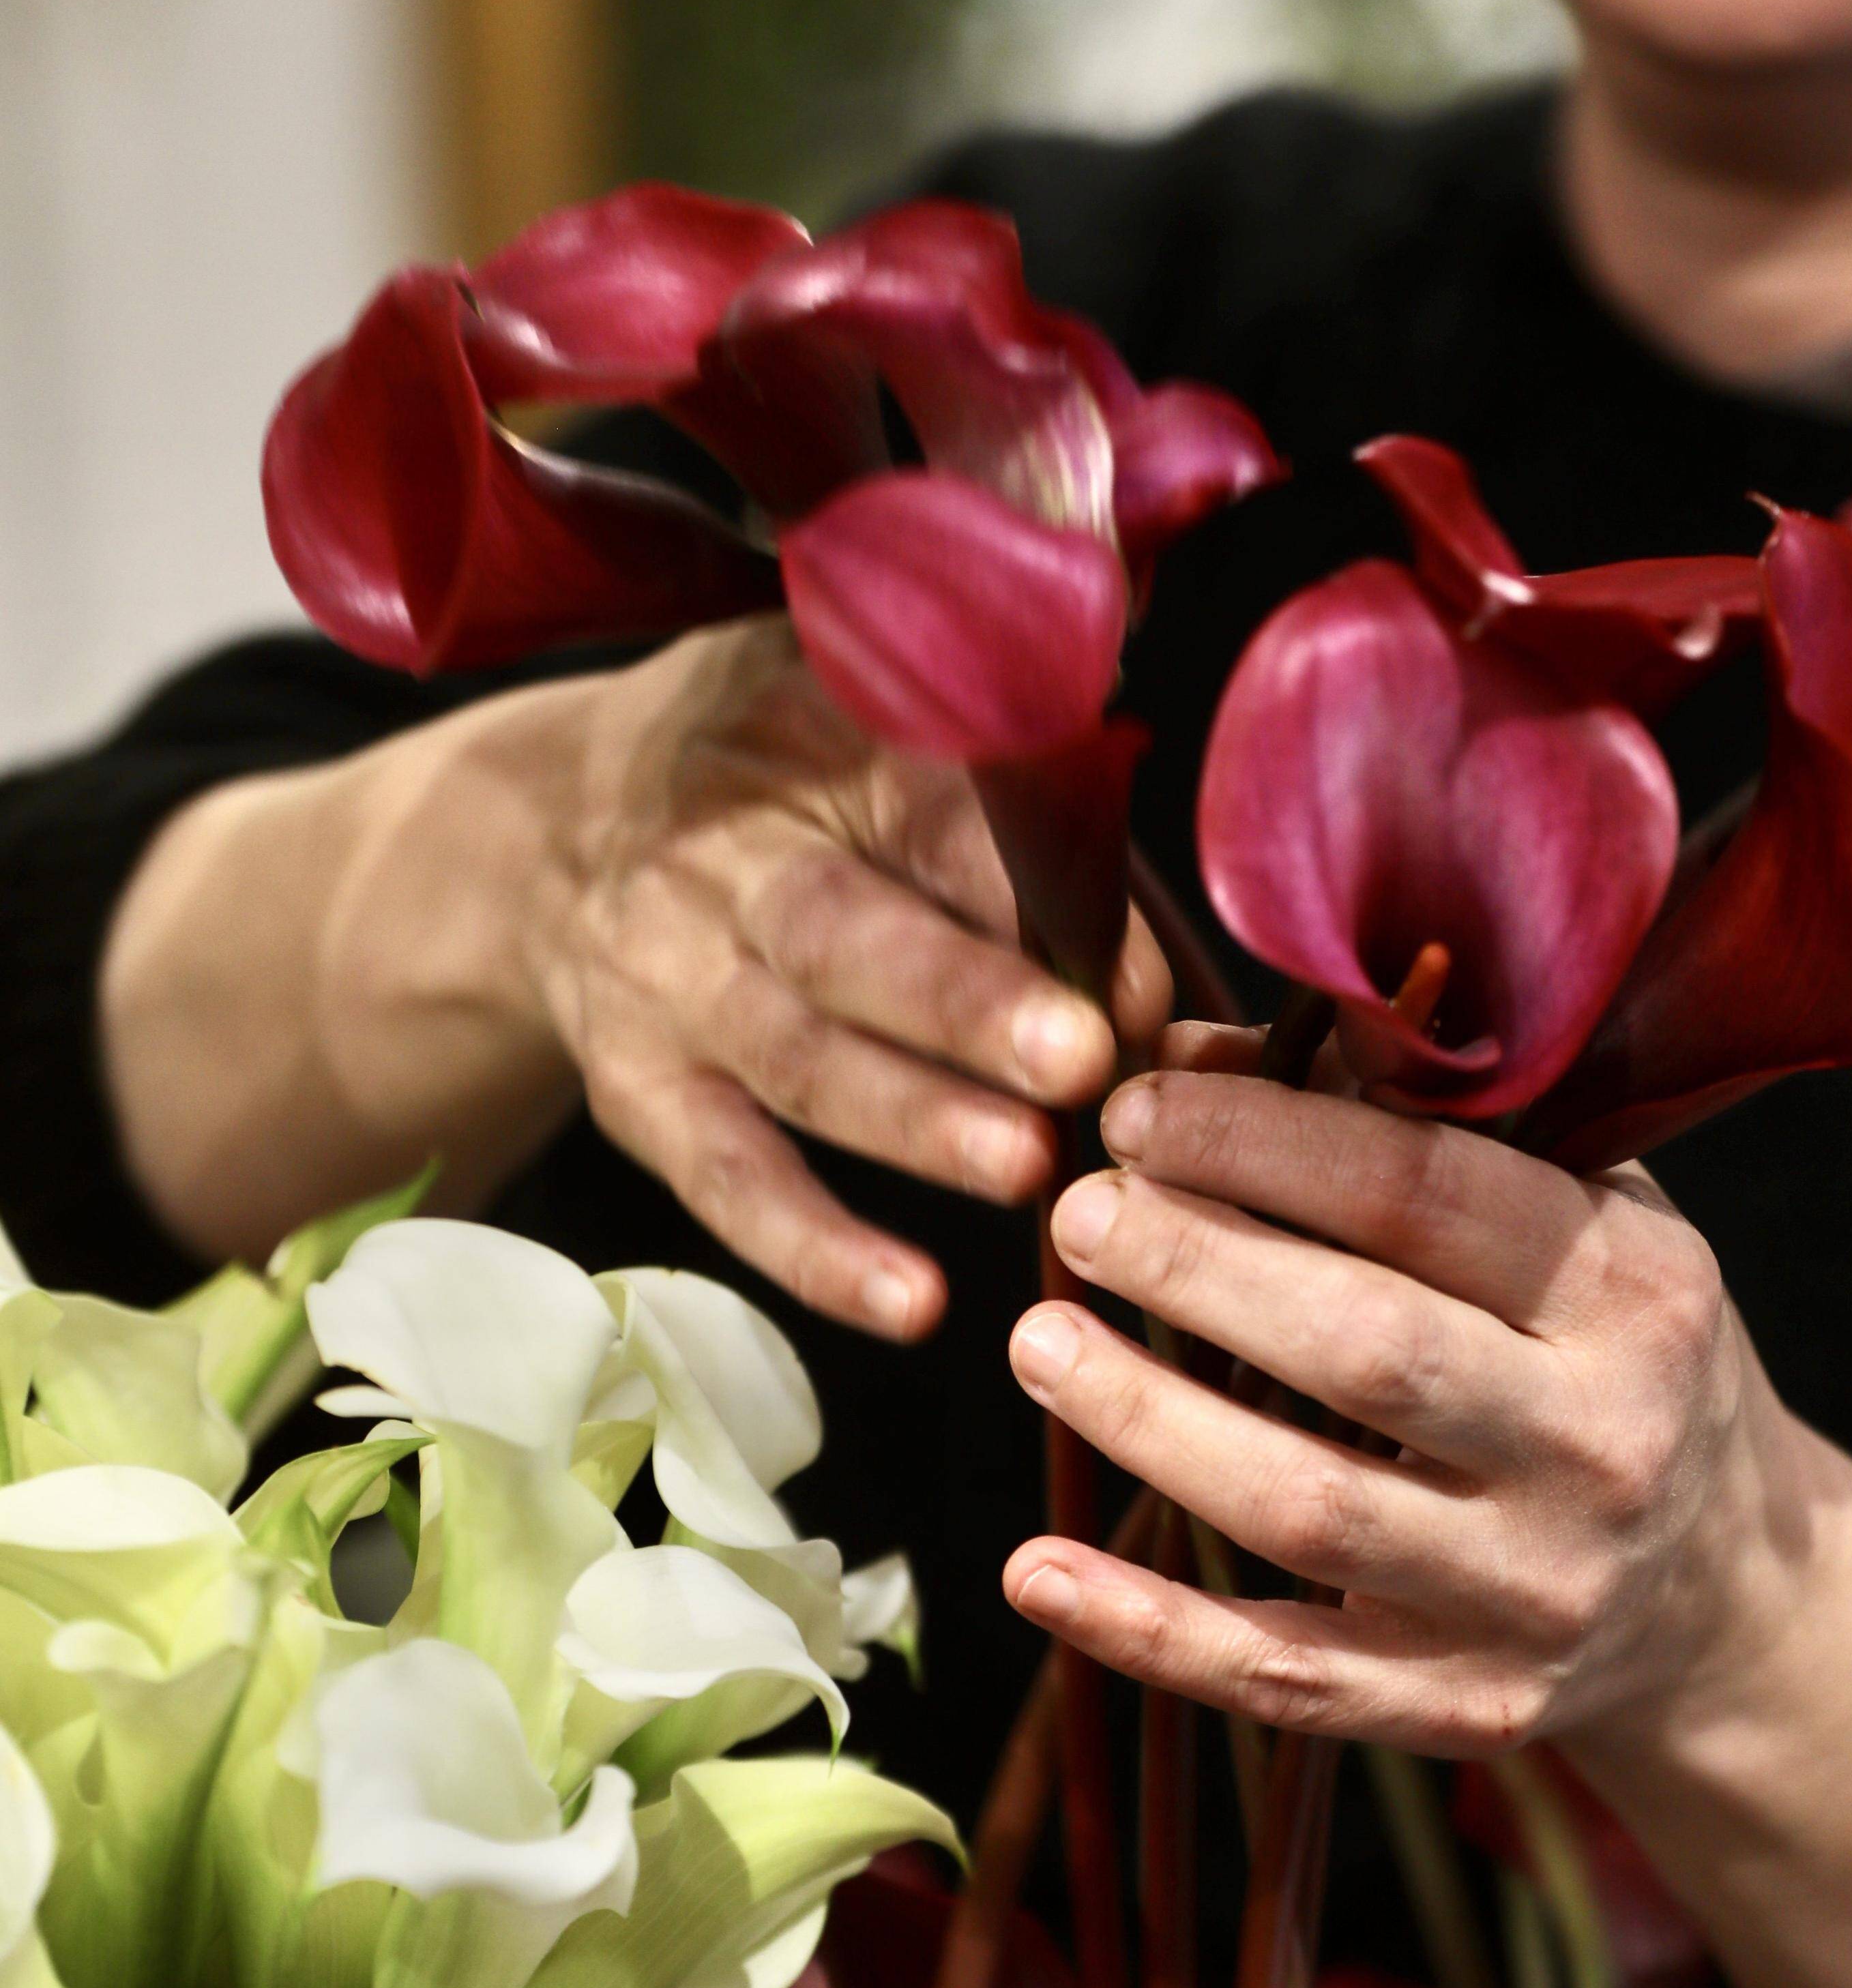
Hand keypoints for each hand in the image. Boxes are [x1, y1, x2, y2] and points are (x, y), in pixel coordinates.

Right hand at [526, 620, 1169, 1333]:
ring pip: (797, 1064)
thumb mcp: (854, 682)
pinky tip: (914, 1304)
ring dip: (913, 1122)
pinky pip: (728, 1181)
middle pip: (847, 938)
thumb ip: (1004, 717)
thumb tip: (1172, 687)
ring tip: (1026, 1170)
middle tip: (1081, 1055)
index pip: (927, 811)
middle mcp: (730, 864)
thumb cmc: (774, 764)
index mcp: (808, 742)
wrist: (543, 833)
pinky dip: (815, 1250)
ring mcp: (677, 989)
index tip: (1135, 962)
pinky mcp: (644, 1098)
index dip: (1034, 886)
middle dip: (964, 1000)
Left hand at [999, 1057, 1800, 1755]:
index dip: (1264, 1145)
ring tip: (1038, 1345)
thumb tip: (1185, 1055)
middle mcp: (1603, 1446)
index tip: (1136, 1112)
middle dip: (1198, 1270)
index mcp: (1639, 1294)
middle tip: (1076, 1216)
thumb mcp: (1570, 1220)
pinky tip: (1032, 1573)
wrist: (1726, 1592)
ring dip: (1150, 1424)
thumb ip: (1402, 1130)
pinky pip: (1288, 1677)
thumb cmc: (1608, 1358)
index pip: (1428, 1198)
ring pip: (1310, 1511)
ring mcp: (1537, 1591)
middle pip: (1364, 1350)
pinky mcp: (1474, 1706)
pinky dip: (1148, 1630)